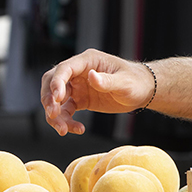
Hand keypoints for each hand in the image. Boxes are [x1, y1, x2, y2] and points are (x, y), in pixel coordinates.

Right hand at [41, 49, 155, 135]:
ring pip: (56, 99)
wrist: (143, 92)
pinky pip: (66, 110)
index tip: (56, 99)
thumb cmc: (136, 82)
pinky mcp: (80, 99)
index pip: (64, 69)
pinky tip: (78, 129)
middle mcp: (79, 72)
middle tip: (53, 115)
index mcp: (88, 61)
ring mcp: (77, 86)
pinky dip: (67, 121)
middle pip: (52, 82)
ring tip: (63, 130)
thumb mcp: (125, 83)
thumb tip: (91, 76)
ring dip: (55, 115)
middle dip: (48, 98)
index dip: (56, 83)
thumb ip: (108, 81)